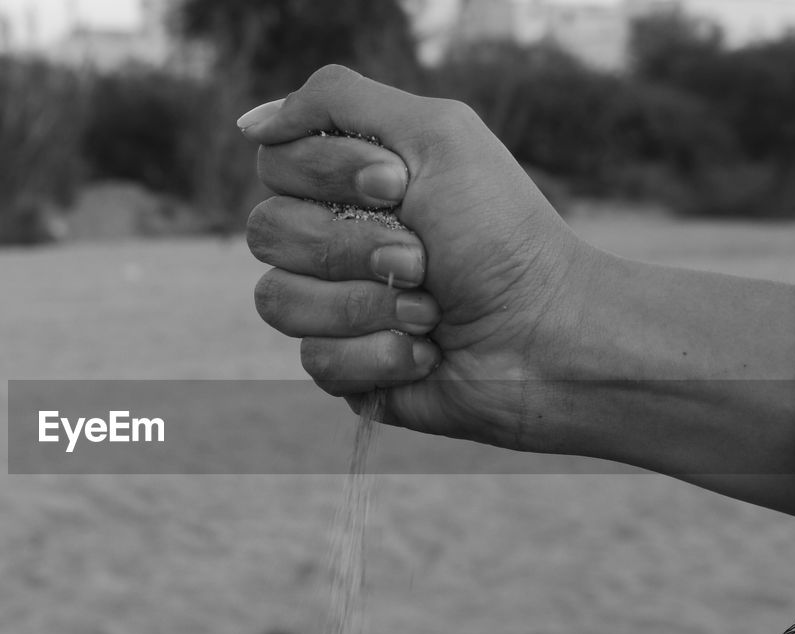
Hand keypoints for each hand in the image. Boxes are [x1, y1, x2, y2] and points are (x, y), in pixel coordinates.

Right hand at [243, 65, 594, 452]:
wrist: (545, 335)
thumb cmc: (500, 233)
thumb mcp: (436, 133)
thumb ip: (339, 102)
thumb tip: (250, 123)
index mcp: (345, 184)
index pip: (275, 165)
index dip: (330, 176)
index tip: (398, 185)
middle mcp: (328, 242)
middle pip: (267, 232)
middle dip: (351, 247)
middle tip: (421, 256)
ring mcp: (329, 307)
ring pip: (278, 301)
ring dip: (366, 305)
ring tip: (429, 311)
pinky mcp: (341, 369)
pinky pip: (314, 360)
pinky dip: (380, 355)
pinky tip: (424, 352)